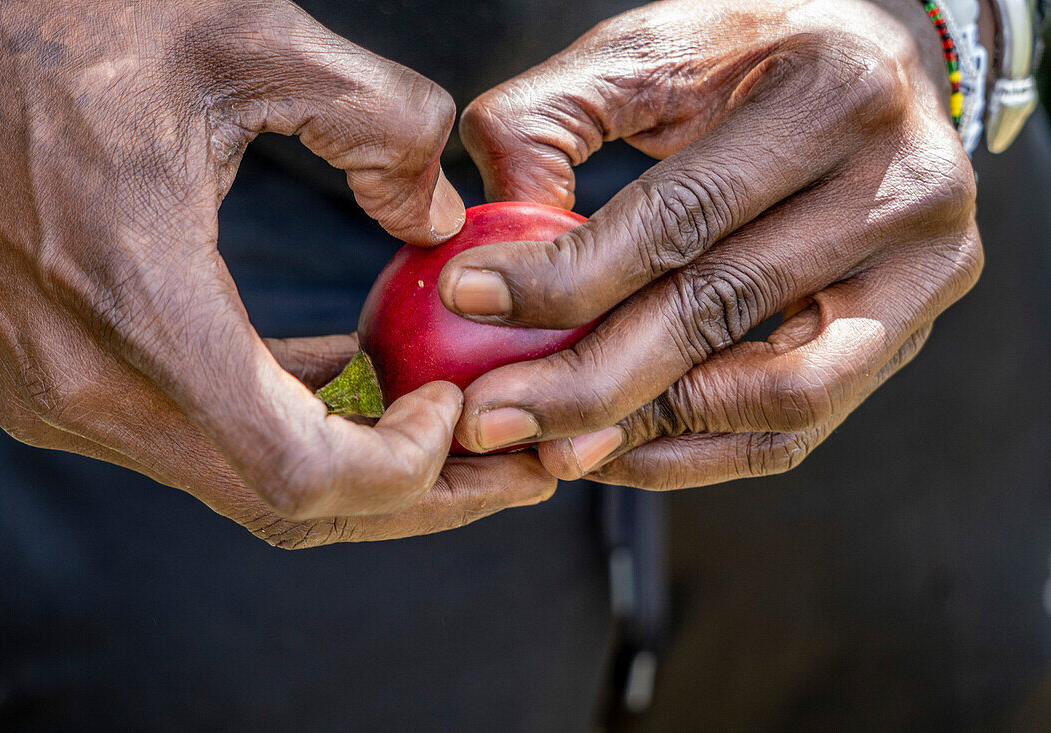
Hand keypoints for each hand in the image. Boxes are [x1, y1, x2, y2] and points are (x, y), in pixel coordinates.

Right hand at [0, 0, 553, 545]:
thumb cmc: (53, 22)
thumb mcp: (244, 36)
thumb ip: (376, 120)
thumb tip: (436, 214)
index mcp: (136, 304)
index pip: (296, 470)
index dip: (403, 468)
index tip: (460, 406)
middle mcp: (89, 381)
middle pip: (286, 501)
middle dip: (413, 494)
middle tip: (508, 468)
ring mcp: (65, 390)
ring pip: (244, 481)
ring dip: (358, 466)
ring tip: (453, 427)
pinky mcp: (61, 377)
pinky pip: (203, 436)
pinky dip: (291, 423)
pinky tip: (356, 376)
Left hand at [439, 0, 981, 487]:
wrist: (871, 74)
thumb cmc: (748, 58)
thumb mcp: (649, 49)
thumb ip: (550, 120)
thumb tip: (494, 243)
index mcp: (836, 95)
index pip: (683, 214)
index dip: (568, 273)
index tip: (469, 300)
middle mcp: (903, 188)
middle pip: (724, 312)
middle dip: (589, 380)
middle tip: (491, 415)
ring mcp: (924, 272)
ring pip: (776, 398)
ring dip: (648, 433)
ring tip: (550, 446)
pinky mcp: (908, 333)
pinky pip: (798, 427)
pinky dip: (700, 450)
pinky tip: (619, 446)